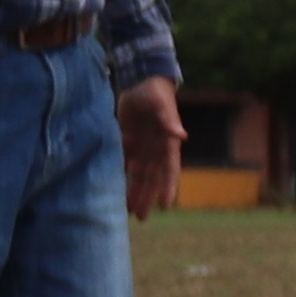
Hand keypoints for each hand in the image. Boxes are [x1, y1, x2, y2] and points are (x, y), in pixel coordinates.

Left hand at [119, 77, 184, 218]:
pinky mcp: (127, 142)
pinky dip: (120, 177)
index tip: (166, 205)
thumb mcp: (161, 105)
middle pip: (152, 179)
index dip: (168, 188)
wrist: (140, 79)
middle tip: (142, 217)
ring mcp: (142, 148)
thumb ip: (169, 121)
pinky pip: (124, 164)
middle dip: (147, 197)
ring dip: (134, 192)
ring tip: (128, 212)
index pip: (169, 170)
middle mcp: (155, 150)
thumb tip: (181, 136)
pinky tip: (114, 191)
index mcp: (167, 144)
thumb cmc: (155, 91)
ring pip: (138, 176)